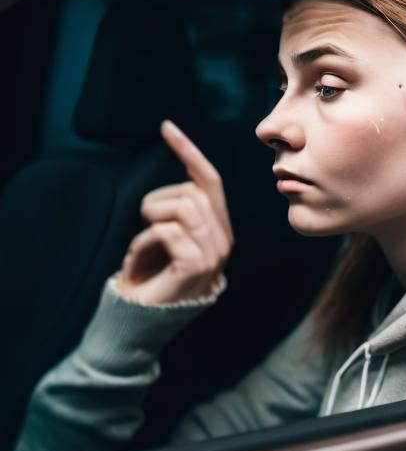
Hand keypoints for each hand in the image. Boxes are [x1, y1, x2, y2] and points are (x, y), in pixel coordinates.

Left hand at [114, 120, 233, 304]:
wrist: (138, 323)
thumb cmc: (150, 276)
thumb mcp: (169, 236)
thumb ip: (183, 209)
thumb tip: (187, 168)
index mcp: (218, 228)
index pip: (209, 180)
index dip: (188, 152)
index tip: (166, 127)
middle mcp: (223, 239)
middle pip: (192, 191)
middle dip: (157, 202)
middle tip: (145, 226)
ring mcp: (214, 254)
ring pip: (182, 207)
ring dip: (151, 221)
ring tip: (142, 245)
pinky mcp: (197, 267)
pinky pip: (167, 231)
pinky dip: (142, 242)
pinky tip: (138, 262)